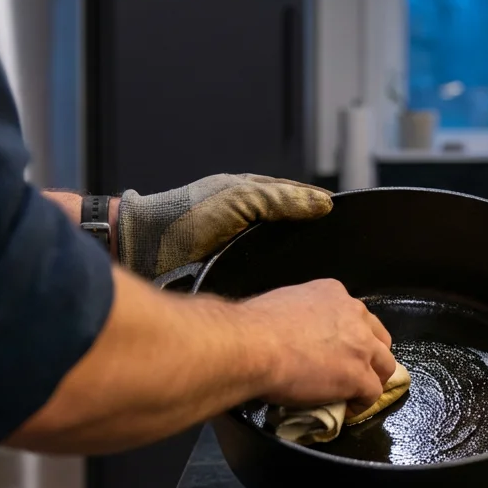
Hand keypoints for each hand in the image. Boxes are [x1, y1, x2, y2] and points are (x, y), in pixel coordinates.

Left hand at [117, 174, 331, 279]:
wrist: (143, 249)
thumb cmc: (183, 216)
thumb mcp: (240, 198)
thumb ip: (282, 199)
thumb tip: (323, 203)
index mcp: (250, 194)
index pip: (296, 196)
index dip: (319, 205)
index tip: (344, 214)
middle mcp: (247, 221)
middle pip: (290, 228)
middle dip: (311, 238)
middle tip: (339, 252)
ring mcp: (238, 249)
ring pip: (278, 255)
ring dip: (295, 266)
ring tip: (320, 278)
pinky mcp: (229, 274)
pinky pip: (262, 277)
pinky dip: (277, 283)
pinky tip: (291, 294)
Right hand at [235, 280, 395, 405]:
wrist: (253, 346)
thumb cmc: (254, 327)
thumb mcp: (283, 306)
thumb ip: (299, 315)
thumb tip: (290, 332)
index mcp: (333, 293)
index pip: (354, 315)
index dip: (350, 335)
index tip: (339, 349)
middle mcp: (353, 314)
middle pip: (378, 337)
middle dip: (371, 355)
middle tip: (356, 370)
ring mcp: (361, 345)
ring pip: (385, 364)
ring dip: (374, 379)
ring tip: (358, 393)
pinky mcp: (358, 375)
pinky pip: (373, 393)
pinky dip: (363, 404)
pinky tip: (348, 410)